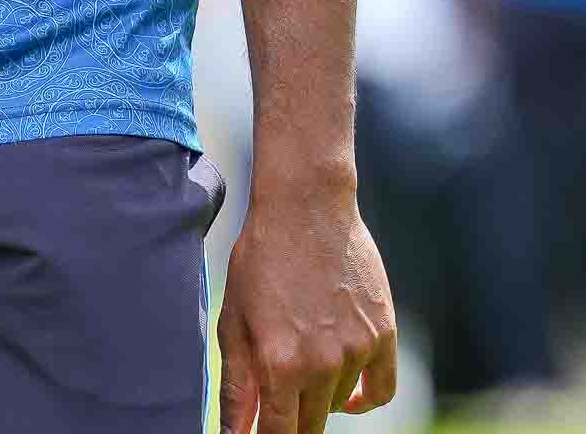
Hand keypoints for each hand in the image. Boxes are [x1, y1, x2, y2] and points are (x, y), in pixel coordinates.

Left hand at [217, 192, 396, 433]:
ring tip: (302, 354)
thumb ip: (236, 385)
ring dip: (320, 396)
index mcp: (279, 365)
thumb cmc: (261, 258)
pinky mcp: (382, 334)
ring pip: (338, 405)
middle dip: (291, 421)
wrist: (306, 206)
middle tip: (280, 396)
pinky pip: (381, 390)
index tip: (264, 432)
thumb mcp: (234, 318)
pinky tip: (346, 394)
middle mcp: (321, 365)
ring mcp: (356, 350)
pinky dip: (364, 399)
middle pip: (309, 427)